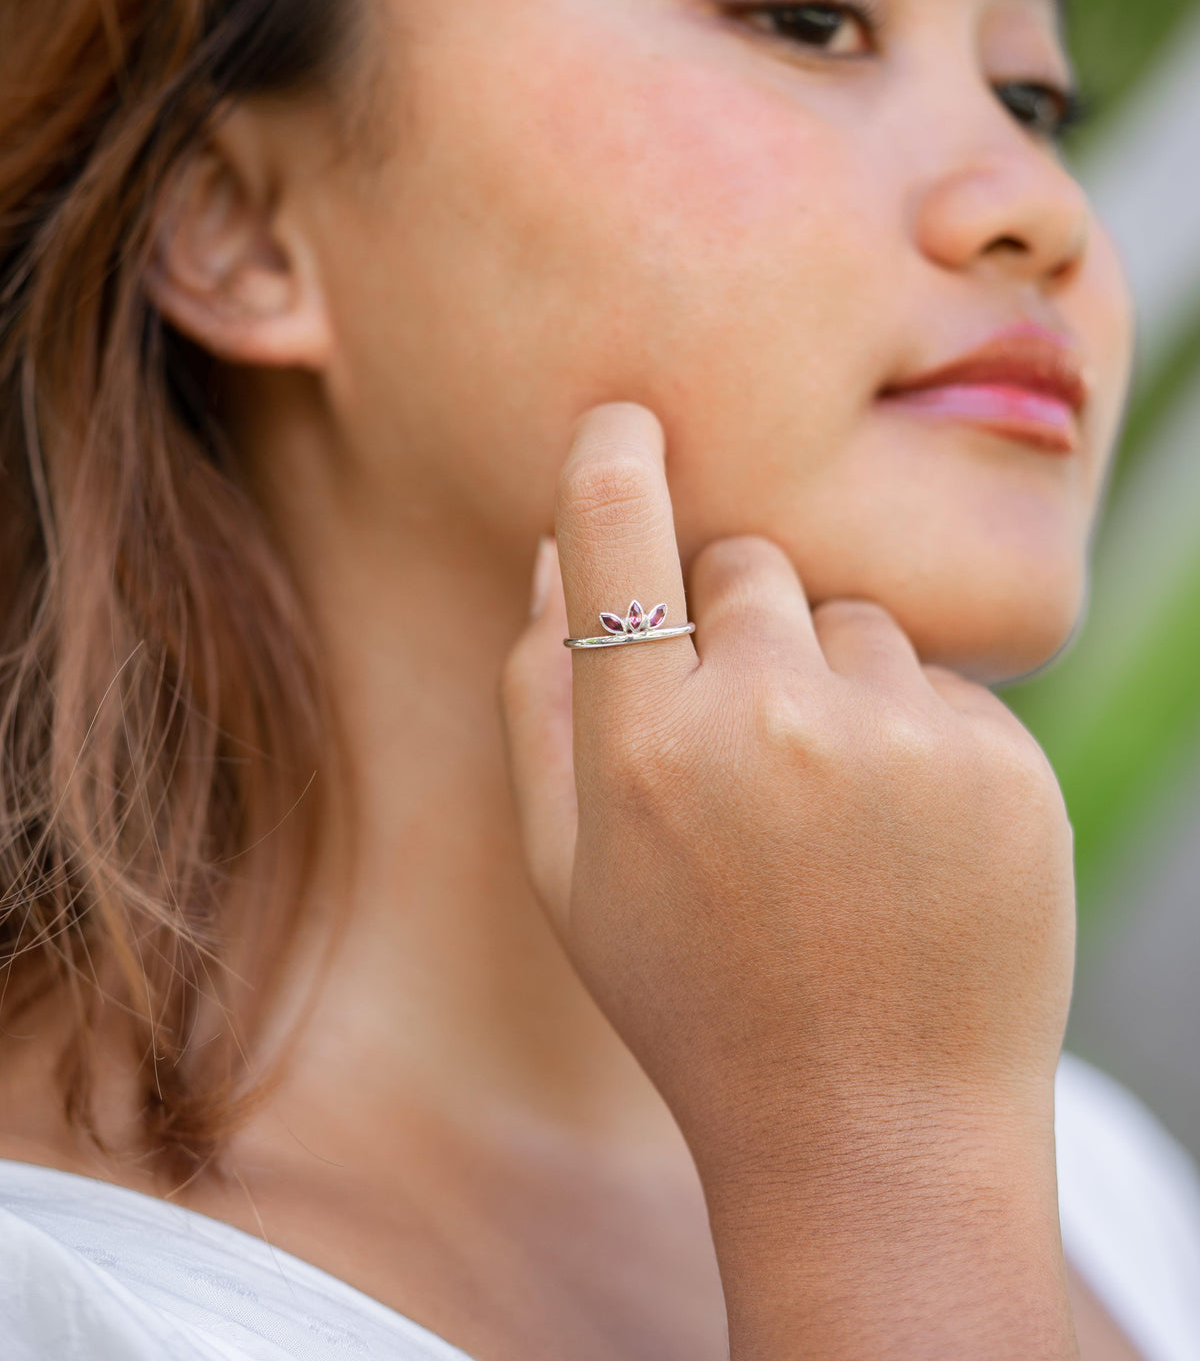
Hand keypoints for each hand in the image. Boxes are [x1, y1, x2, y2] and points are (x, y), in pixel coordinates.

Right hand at [501, 402, 1078, 1358]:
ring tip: (831, 811)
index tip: (629, 419)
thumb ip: (539, 700)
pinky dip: (913, 731)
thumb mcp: (568, 872)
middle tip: (745, 740)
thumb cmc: (695, 994)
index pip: (617, 530)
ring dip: (831, 678)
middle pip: (748, 563)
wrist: (875, 1126)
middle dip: (739, 620)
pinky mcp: (1000, 759)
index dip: (617, 455)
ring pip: (850, 615)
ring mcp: (896, 737)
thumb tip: (552, 547)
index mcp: (640, 750)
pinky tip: (903, 838)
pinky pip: (936, 679)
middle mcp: (768, 721)